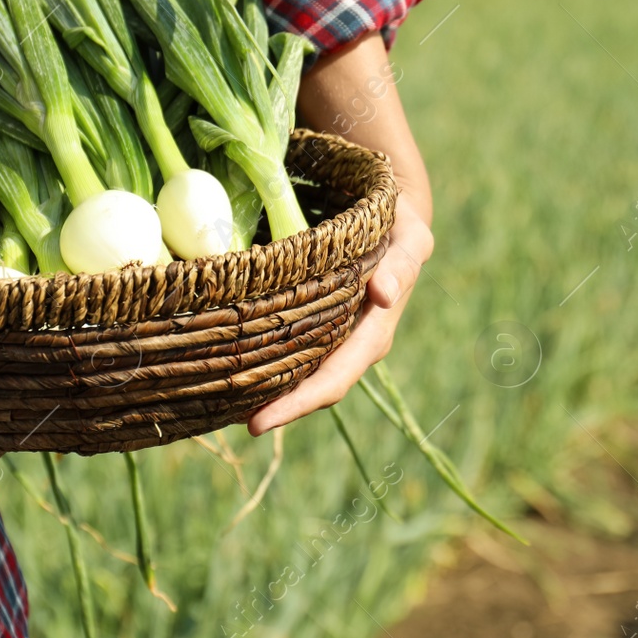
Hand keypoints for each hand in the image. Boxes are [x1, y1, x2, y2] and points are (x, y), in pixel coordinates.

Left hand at [249, 189, 431, 432]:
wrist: (397, 213)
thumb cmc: (400, 222)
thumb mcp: (409, 236)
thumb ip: (402, 264)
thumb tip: (384, 294)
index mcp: (374, 333)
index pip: (334, 379)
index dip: (298, 404)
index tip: (258, 423)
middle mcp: (355, 343)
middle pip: (314, 388)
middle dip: (279, 408)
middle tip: (235, 423)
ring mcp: (338, 335)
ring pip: (303, 374)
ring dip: (272, 391)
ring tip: (228, 405)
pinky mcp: (322, 322)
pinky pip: (297, 350)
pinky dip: (272, 363)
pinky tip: (242, 367)